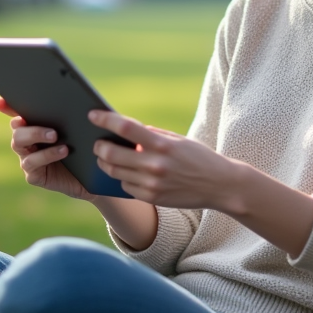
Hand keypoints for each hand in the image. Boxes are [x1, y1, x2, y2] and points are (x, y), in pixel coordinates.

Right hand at [0, 97, 94, 201]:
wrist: (95, 178)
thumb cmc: (86, 148)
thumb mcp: (81, 129)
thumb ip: (70, 114)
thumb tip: (73, 95)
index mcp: (36, 126)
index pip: (18, 112)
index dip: (7, 106)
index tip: (0, 101)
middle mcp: (27, 141)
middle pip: (17, 128)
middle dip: (27, 123)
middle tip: (49, 126)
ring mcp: (28, 158)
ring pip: (19, 143)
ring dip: (36, 136)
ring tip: (55, 136)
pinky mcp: (33, 175)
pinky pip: (31, 163)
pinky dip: (47, 155)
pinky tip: (63, 151)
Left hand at [88, 110, 241, 211]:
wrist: (220, 185)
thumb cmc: (198, 157)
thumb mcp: (178, 140)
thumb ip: (152, 135)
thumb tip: (126, 130)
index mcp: (162, 144)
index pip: (125, 128)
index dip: (105, 120)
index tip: (92, 115)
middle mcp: (155, 165)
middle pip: (112, 154)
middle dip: (99, 147)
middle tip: (96, 142)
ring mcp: (152, 184)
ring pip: (114, 172)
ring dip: (105, 163)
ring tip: (105, 157)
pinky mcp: (152, 198)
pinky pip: (126, 186)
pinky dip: (122, 178)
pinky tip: (126, 173)